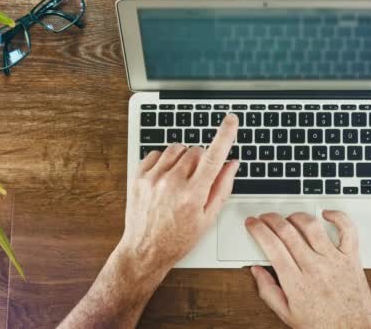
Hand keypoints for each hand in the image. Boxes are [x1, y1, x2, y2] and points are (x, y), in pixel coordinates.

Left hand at [118, 114, 238, 278]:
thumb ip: (223, 187)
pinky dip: (165, 161)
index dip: (225, 135)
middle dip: (202, 160)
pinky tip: (167, 177)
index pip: (213, 157)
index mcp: (193, 194)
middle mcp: (172, 183)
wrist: (145, 250)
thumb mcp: (208, 218)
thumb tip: (232, 164)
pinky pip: (157, 153)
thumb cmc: (178, 239)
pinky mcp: (138, 176)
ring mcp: (153, 178)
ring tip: (182, 178)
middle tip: (199, 179)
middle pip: (196, 151)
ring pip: (177, 149)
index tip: (231, 120)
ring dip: (184, 158)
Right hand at [246, 211, 370, 328]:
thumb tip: (256, 270)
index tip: (252, 223)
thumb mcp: (287, 314)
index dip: (258, 229)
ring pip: (312, 226)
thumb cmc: (323, 325)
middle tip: (265, 218)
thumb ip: (268, 291)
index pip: (272, 246)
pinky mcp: (351, 257)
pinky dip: (337, 216)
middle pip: (287, 231)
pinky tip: (325, 214)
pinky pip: (347, 229)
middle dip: (271, 219)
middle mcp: (315, 267)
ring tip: (288, 218)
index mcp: (296, 282)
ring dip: (296, 216)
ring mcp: (334, 260)